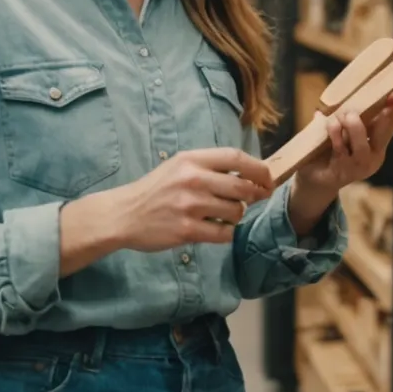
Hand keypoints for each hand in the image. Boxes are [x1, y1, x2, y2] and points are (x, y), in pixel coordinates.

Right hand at [70, 148, 274, 260]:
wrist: (124, 214)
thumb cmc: (155, 190)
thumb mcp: (179, 167)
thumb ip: (210, 166)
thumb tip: (250, 173)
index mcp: (191, 159)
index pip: (236, 158)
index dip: (259, 169)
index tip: (268, 179)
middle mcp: (192, 180)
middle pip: (243, 187)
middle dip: (255, 195)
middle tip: (255, 199)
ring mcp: (190, 206)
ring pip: (236, 212)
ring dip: (235, 215)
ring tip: (220, 214)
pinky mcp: (188, 230)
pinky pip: (224, 233)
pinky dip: (225, 232)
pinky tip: (214, 228)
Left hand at [292, 81, 392, 202]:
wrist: (315, 179)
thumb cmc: (330, 147)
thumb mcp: (341, 124)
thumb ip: (344, 109)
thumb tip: (346, 87)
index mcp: (377, 137)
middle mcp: (374, 152)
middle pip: (389, 126)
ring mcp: (360, 164)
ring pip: (362, 141)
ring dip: (354, 124)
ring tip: (345, 116)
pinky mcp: (343, 172)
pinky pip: (341, 149)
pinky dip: (335, 134)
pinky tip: (331, 126)